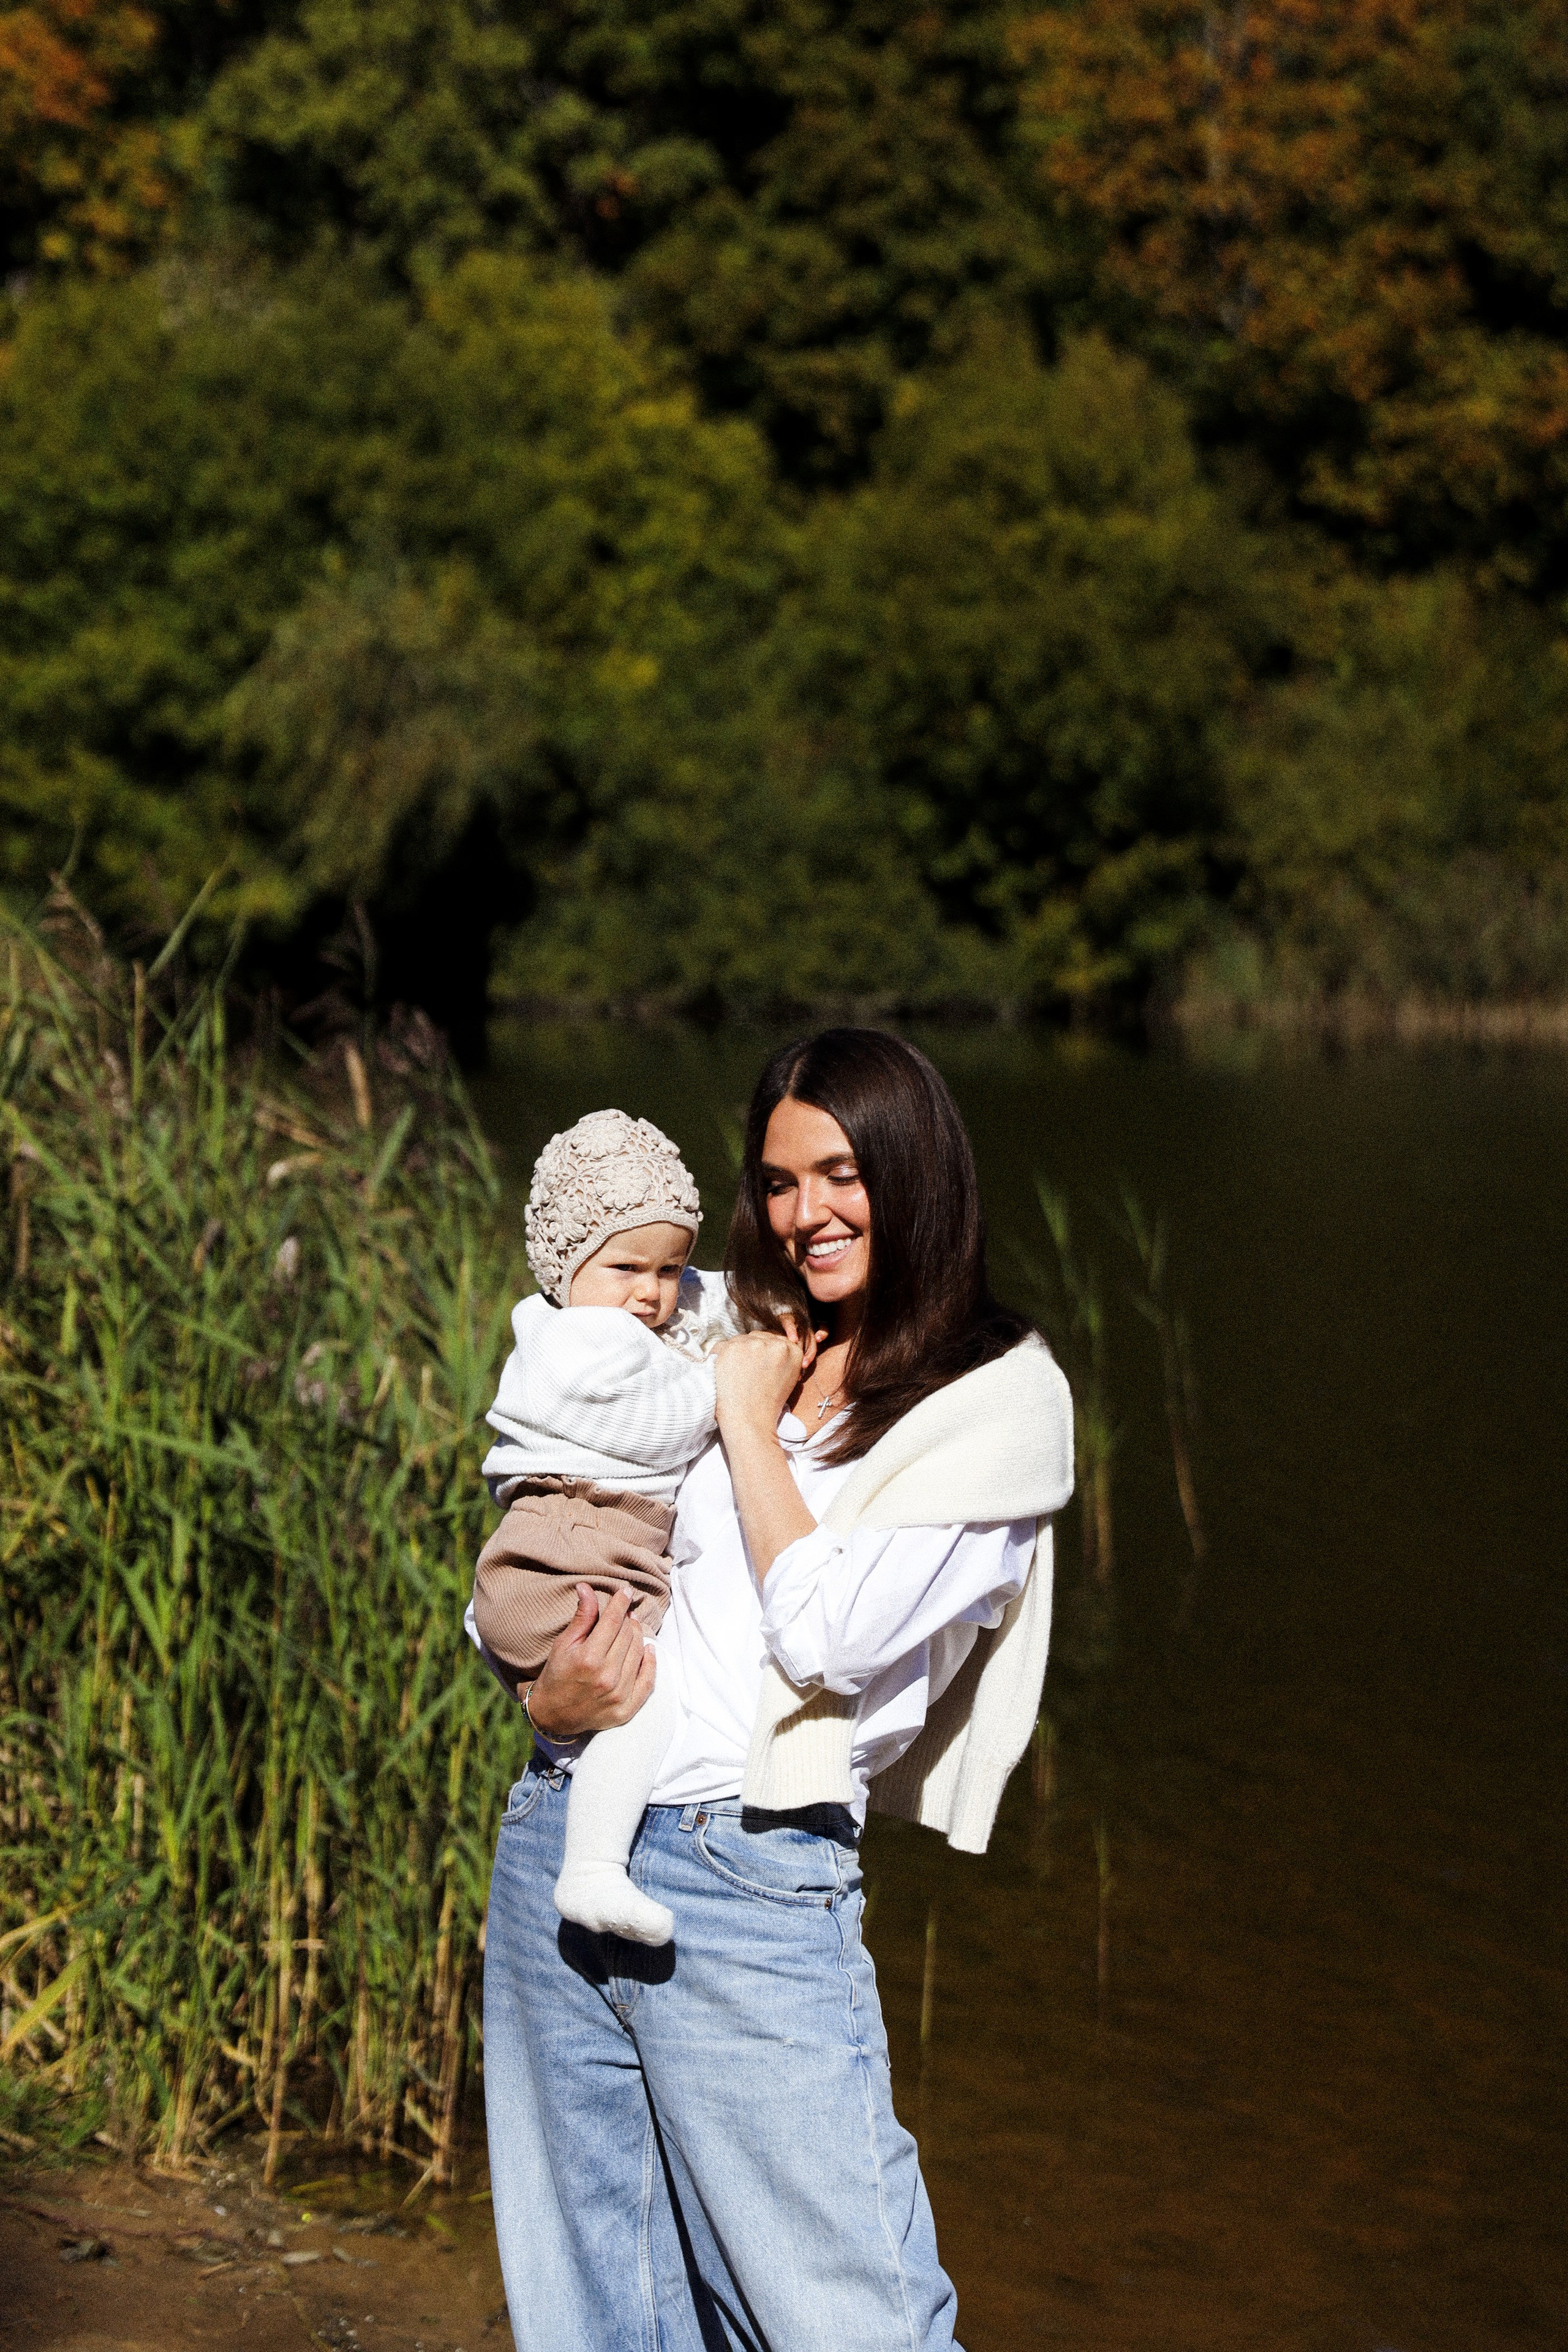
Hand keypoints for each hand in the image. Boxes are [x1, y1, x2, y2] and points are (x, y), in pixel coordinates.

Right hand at [526, 1585, 655, 1739]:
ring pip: (639, 1652)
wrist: (553, 1715)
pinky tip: (648, 1649)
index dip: (620, 1603)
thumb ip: (581, 1617)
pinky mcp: (626, 1709)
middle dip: (627, 1618)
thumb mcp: (563, 1644)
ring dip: (638, 1635)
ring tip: (632, 1627)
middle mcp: (606, 1677)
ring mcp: (619, 1695)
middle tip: (625, 1611)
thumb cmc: (556, 1675)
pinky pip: (648, 1681)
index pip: (613, 1622)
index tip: (626, 1591)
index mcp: (588, 1659)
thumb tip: (586, 1587)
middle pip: (627, 1635)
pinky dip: (651, 1662)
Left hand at [714, 1315, 821, 1437]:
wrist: (750, 1422)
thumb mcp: (787, 1379)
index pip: (774, 1341)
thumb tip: (765, 1346)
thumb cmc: (766, 1406)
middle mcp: (774, 1343)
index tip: (758, 1368)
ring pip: (740, 1340)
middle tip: (746, 1374)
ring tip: (735, 1376)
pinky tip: (724, 1374)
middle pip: (757, 1337)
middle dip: (751, 1351)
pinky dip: (719, 1358)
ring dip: (736, 1353)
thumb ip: (781, 1359)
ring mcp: (752, 1344)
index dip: (764, 1354)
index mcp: (792, 1351)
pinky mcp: (732, 1348)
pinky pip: (722, 1345)